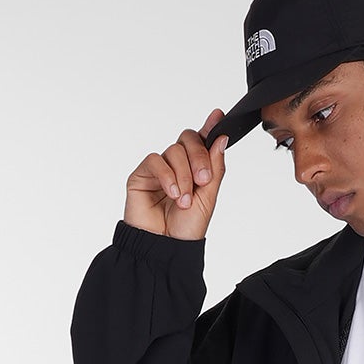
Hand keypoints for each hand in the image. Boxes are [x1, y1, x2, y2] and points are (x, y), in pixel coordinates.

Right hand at [124, 110, 228, 240]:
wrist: (165, 249)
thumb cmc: (185, 229)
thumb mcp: (208, 198)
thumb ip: (215, 168)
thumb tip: (220, 139)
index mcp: (196, 170)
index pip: (203, 142)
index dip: (211, 127)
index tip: (219, 115)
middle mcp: (178, 166)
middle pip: (189, 140)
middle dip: (199, 157)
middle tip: (202, 180)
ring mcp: (160, 169)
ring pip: (174, 151)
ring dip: (183, 176)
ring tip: (183, 200)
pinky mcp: (142, 175)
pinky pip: (155, 161)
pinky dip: (166, 176)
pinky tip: (171, 193)